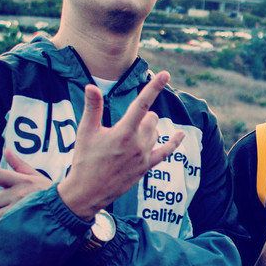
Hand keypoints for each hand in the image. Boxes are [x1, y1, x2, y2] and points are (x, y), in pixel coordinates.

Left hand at [0, 148, 52, 231]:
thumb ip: (18, 164)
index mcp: (21, 181)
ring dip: (0, 214)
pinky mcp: (17, 225)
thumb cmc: (51, 193)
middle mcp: (18, 195)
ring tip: (17, 214)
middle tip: (12, 203)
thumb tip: (6, 150)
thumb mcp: (36, 176)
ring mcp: (17, 211)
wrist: (70, 210)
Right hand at [57, 71, 184, 221]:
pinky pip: (166, 152)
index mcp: (123, 132)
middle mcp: (138, 143)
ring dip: (147, 128)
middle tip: (124, 123)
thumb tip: (91, 86)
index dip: (154, 87)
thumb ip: (92, 108)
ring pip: (155, 132)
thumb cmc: (84, 160)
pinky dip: (174, 142)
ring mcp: (144, 156)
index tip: (165, 74)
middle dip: (142, 115)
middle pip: (151, 118)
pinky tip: (181, 134)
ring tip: (127, 137)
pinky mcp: (146, 167)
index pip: (141, 104)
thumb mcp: (85, 132)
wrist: (87, 192)